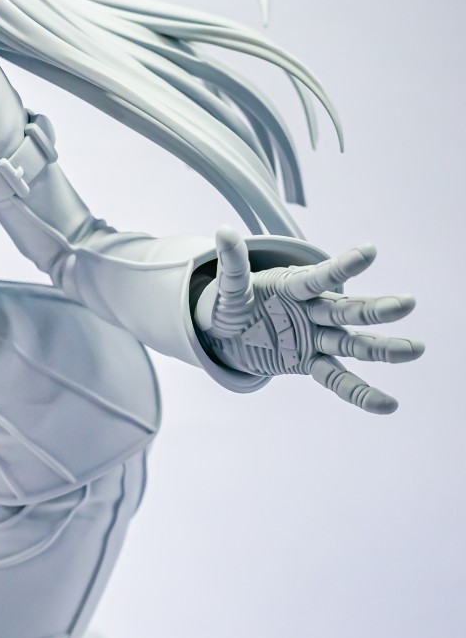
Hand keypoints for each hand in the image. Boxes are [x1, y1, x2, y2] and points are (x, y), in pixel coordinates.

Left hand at [194, 227, 422, 413]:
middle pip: (347, 310)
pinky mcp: (310, 363)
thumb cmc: (235, 303)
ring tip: (416, 349)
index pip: (321, 277)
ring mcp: (316, 338)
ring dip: (383, 348)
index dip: (343, 266)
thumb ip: (231, 265)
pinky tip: (388, 406)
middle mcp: (313, 311)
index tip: (371, 251)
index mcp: (295, 287)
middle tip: (407, 304)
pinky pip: (338, 380)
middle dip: (376, 309)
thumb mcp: (229, 287)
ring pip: (353, 343)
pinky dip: (361, 393)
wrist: (230, 330)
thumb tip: (223, 232)